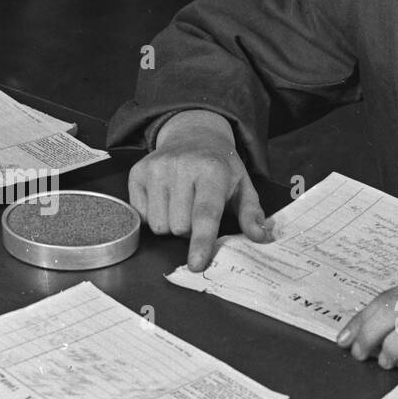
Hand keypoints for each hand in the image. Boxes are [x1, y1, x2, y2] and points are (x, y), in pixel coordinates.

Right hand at [128, 114, 269, 270]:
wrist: (194, 134)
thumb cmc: (221, 168)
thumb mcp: (244, 187)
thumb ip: (251, 214)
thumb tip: (260, 237)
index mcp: (212, 171)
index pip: (205, 214)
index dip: (201, 242)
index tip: (196, 264)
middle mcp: (181, 167)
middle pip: (180, 227)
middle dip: (190, 231)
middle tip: (198, 212)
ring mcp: (156, 168)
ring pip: (159, 225)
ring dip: (171, 225)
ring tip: (181, 206)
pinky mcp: (137, 172)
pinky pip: (141, 215)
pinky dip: (153, 216)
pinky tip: (165, 199)